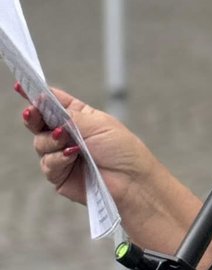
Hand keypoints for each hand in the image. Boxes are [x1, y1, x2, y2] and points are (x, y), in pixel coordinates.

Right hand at [17, 83, 211, 266]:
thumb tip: (46, 101)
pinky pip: (48, 164)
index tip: (21, 86)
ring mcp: (62, 154)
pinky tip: (72, 156)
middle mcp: (68, 134)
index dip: (38, 95)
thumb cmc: (123, 151)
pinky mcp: (60, 174)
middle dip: (34, 116)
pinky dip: (58, 158)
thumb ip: (70, 115)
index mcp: (79, 116)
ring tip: (67, 140)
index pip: (54, 102)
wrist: (131, 183)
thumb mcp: (98, 125)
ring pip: (40, 143)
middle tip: (33, 113)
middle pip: (39, 122)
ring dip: (51, 141)